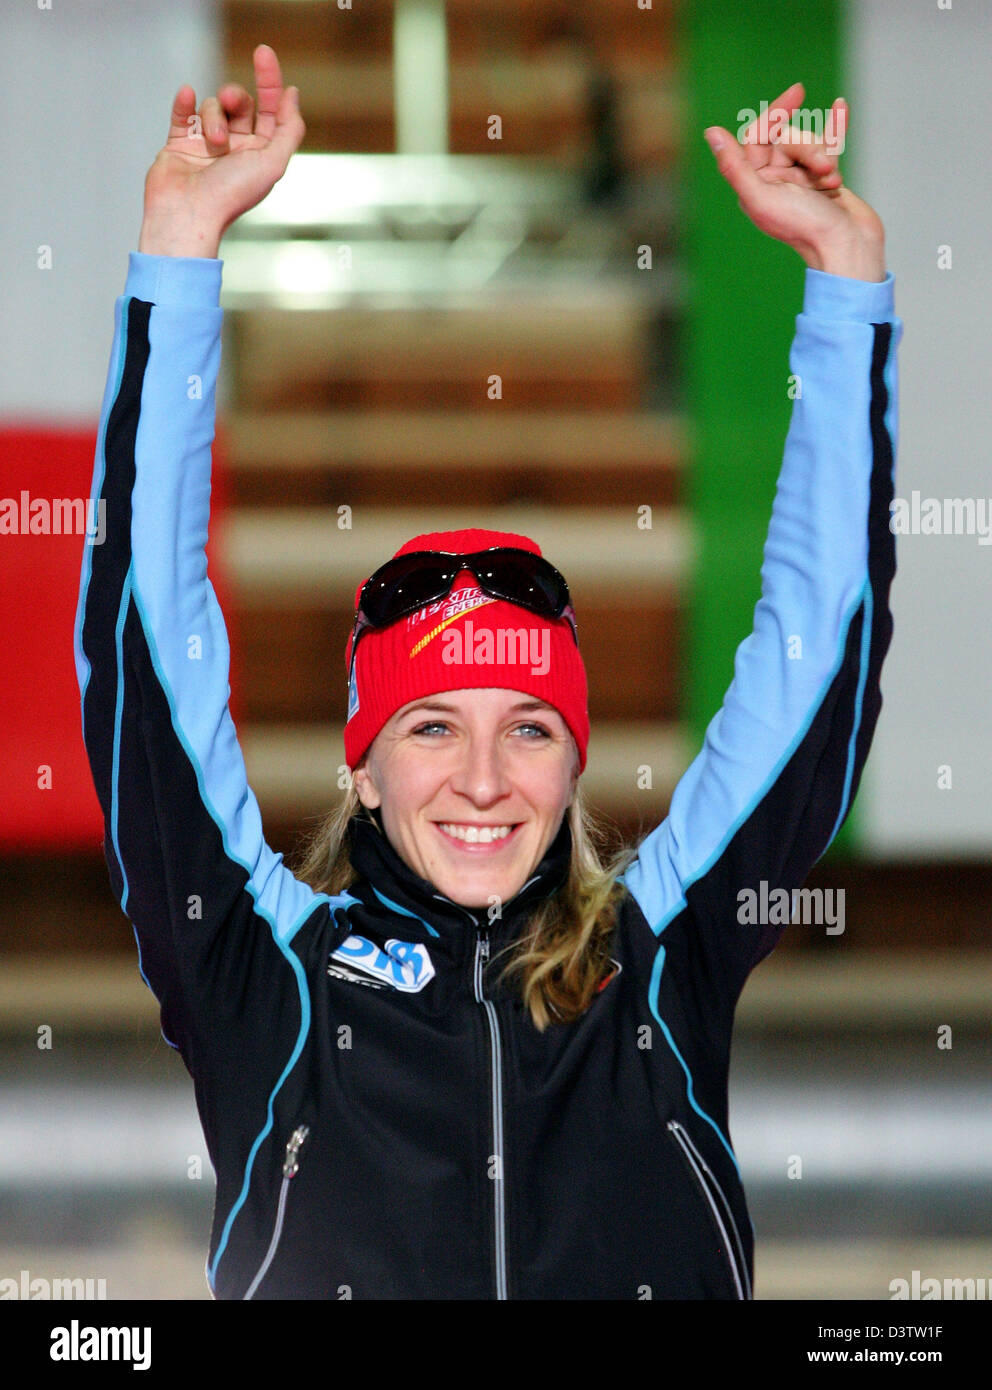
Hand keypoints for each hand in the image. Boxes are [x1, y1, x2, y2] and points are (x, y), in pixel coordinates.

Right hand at [139, 44, 304, 257]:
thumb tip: (293, 95)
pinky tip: (187, 95)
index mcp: (260, 154)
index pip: (269, 110)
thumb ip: (289, 129)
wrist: (188, 213)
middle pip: (240, 103)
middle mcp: (236, 149)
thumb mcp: (273, 163)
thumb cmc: (231, 194)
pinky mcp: (180, 144)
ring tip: (213, 142)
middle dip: (236, 97)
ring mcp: (206, 145)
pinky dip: (185, 102)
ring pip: (213, 107)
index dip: (269, 81)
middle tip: (231, 101)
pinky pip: (183, 112)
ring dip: (214, 117)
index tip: (264, 54)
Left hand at [704, 83, 884, 280]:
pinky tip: (840, 107)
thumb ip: (735, 166)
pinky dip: (835, 127)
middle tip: (821, 167)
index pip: (757, 136)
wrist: (845, 247)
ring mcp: (799, 180)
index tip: (797, 93)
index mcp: (752, 186)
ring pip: (809, 145)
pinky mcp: (823, 179)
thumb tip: (712, 133)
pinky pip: (828, 145)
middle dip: (807, 147)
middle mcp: (772, 181)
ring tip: (832, 181)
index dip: (775, 114)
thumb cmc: (803, 226)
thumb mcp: (761, 197)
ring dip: (824, 157)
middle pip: (787, 140)